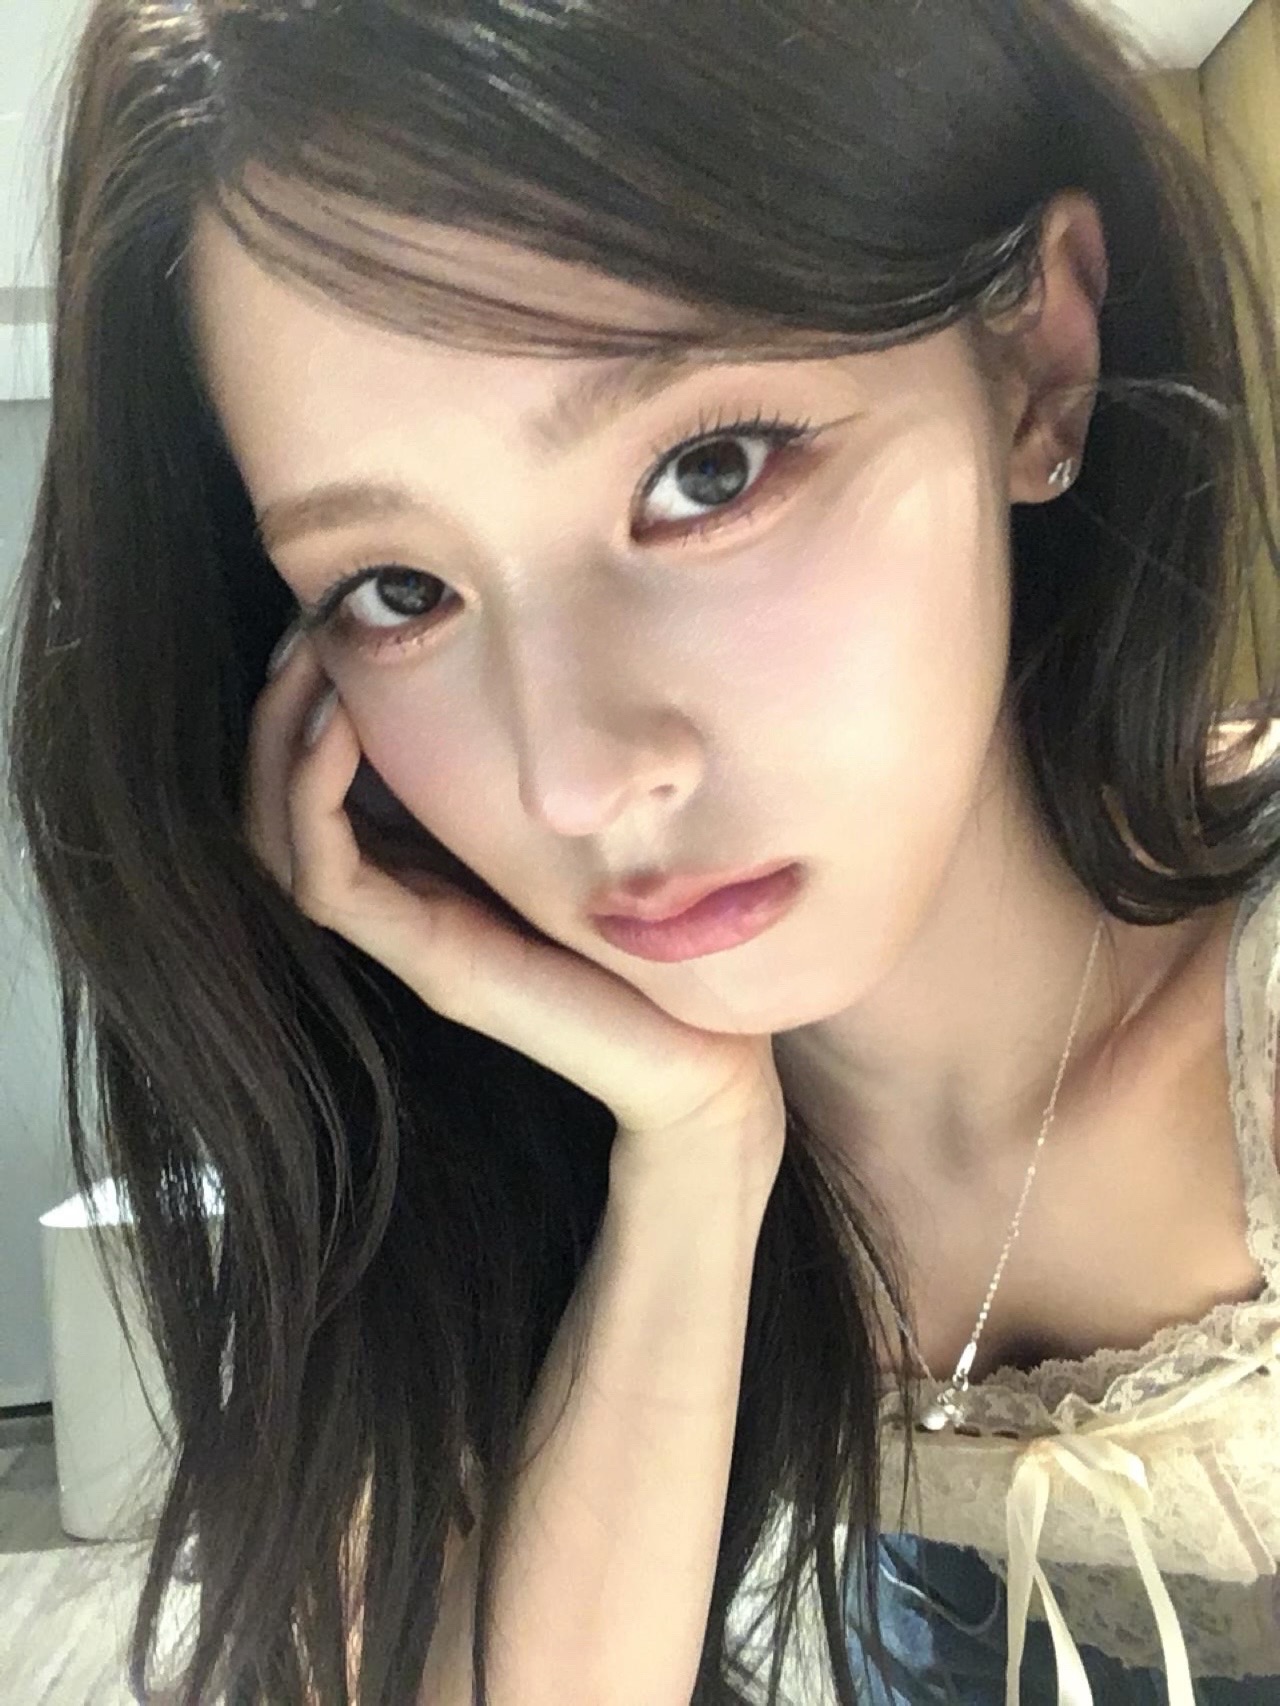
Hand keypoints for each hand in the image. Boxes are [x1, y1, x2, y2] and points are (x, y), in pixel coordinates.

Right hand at [241, 630, 787, 1189]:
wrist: (703, 1055)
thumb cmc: (658, 937)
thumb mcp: (585, 822)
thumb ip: (540, 768)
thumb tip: (536, 663)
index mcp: (429, 867)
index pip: (318, 782)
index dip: (304, 699)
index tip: (331, 617)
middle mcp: (402, 899)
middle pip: (277, 803)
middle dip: (276, 707)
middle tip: (302, 622)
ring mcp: (409, 935)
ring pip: (280, 837)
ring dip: (278, 742)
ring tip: (306, 658)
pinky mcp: (431, 961)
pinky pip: (328, 878)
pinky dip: (314, 796)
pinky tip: (339, 723)